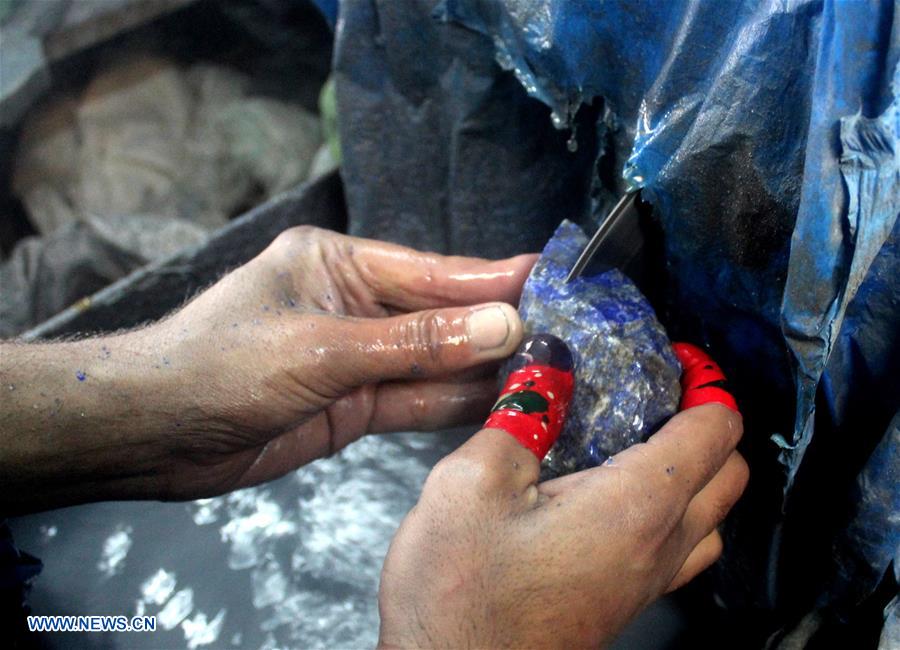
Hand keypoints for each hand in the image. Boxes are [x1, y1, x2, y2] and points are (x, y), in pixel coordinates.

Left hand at [0, 227, 534, 511]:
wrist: (150, 434)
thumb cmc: (220, 367)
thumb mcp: (323, 350)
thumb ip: (416, 343)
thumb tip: (504, 325)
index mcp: (339, 264)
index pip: (434, 270)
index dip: (494, 278)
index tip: (554, 278)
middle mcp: (355, 304)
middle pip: (441, 317)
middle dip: (499, 327)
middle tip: (572, 334)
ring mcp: (357, 358)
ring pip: (435, 362)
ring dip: (485, 370)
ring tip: (552, 371)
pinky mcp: (353, 404)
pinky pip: (415, 399)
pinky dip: (455, 403)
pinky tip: (503, 403)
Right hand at [378, 364, 746, 647]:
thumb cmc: (458, 591)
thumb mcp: (469, 483)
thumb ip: (521, 415)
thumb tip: (549, 363)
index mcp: (635, 506)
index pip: (714, 430)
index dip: (706, 381)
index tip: (677, 358)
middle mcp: (659, 546)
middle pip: (731, 473)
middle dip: (709, 421)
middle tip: (659, 393)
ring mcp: (647, 583)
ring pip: (715, 518)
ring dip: (698, 471)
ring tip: (641, 442)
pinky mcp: (627, 604)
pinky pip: (683, 550)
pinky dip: (676, 511)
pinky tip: (616, 498)